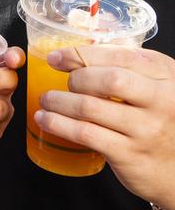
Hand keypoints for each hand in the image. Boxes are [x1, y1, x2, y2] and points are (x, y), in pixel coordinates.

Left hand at [35, 45, 174, 206]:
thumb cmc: (159, 121)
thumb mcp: (153, 88)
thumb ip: (126, 68)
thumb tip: (75, 54)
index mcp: (166, 76)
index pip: (122, 56)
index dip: (83, 54)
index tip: (56, 57)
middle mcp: (162, 101)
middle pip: (108, 80)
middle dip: (76, 79)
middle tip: (65, 85)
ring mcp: (146, 130)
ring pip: (90, 107)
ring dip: (58, 101)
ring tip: (47, 100)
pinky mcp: (129, 154)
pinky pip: (85, 134)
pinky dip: (58, 124)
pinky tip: (46, 119)